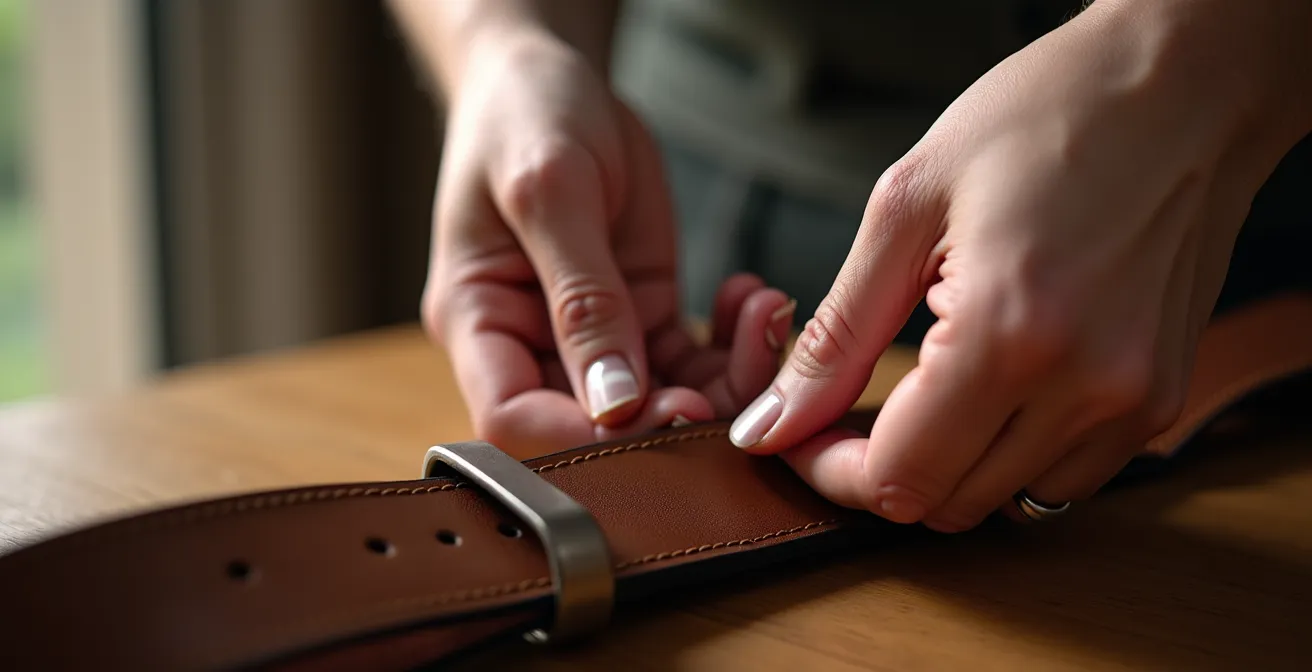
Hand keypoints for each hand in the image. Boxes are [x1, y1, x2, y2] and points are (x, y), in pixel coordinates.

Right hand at [423, 32, 793, 457]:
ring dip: (724, 381)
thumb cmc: (524, 118)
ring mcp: (591, 337)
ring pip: (659, 401)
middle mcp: (530, 344)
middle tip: (738, 384)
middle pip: (593, 427)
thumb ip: (583, 298)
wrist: (553, 79)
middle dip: (672, 416)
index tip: (658, 412)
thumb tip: (615, 405)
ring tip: (765, 321)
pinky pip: (691, 362)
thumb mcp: (550, 190)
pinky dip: (734, 346)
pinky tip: (755, 302)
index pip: (513, 420)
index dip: (582, 438)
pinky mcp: (640, 316)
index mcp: (478, 322)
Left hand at [729, 0, 1311, 529]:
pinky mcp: (1162, 399)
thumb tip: (771, 425)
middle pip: (948, 506)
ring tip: (915, 396)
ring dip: (944, 470)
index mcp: (1010, 334)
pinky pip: (1064, 477)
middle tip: (844, 414)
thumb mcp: (904, 210)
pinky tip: (983, 393)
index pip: (898, 478)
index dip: (830, 472)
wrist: (1180, 87)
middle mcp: (1086, 388)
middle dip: (877, 472)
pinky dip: (1007, 457)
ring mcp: (1136, 402)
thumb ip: (835, 336)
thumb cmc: (1042, 118)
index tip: (802, 435)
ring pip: (1006, 504)